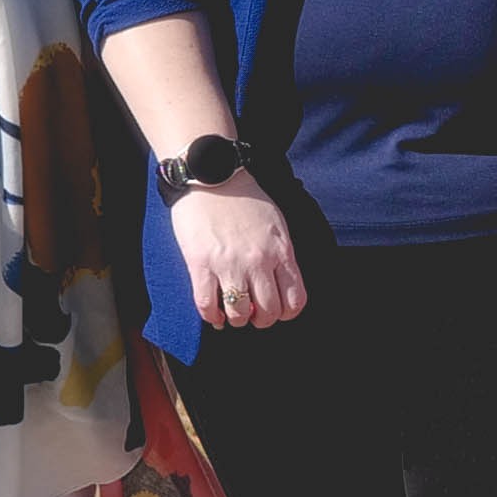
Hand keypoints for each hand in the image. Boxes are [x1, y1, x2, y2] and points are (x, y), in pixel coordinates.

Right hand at [171, 173, 304, 333]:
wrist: (212, 176)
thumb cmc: (245, 198)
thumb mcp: (277, 225)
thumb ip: (281, 254)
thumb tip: (279, 284)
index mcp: (281, 251)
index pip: (295, 300)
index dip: (286, 313)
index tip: (276, 310)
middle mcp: (259, 261)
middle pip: (268, 312)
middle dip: (261, 320)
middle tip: (253, 314)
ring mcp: (229, 264)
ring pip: (239, 313)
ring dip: (237, 320)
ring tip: (232, 313)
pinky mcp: (200, 263)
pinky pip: (206, 304)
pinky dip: (211, 316)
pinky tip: (213, 314)